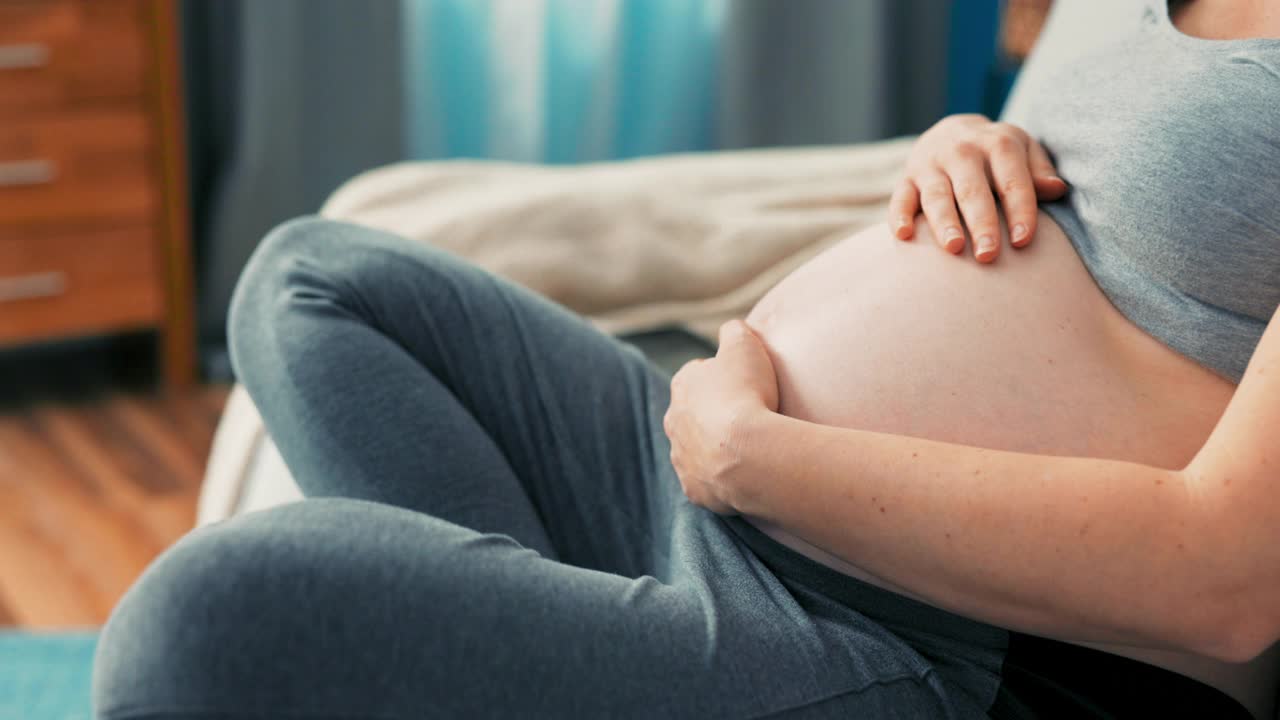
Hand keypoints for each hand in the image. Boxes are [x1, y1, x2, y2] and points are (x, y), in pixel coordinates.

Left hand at [664, 320, 778, 514]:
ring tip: (747, 449)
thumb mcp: (744, 345)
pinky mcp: (694, 489)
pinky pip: (707, 482)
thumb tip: (731, 329)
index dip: (723, 378)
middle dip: (714, 414)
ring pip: (697, 449)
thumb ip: (734, 331)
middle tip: (747, 417)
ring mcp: (681, 458)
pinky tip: (744, 475)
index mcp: (683, 385)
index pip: (698, 375)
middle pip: (693, 414)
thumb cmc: (746, 394)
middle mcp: (673, 422)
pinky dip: (722, 478)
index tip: (744, 384)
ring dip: (716, 448)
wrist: (748, 454)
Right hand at [889, 114, 1067, 262]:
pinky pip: (900, 197)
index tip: (1023, 240)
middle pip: (972, 190)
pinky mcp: (907, 178)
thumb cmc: (997, 153)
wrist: (954, 131)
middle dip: (981, 222)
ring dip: (944, 222)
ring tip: (954, 247)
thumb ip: (1039, 171)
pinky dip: (899, 215)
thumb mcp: (1023, 151)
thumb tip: (1057, 189)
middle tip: (988, 255)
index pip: (1012, 179)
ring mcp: (931, 164)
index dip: (1019, 209)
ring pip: (937, 195)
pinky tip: (904, 235)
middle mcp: (962, 151)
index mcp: (997, 143)